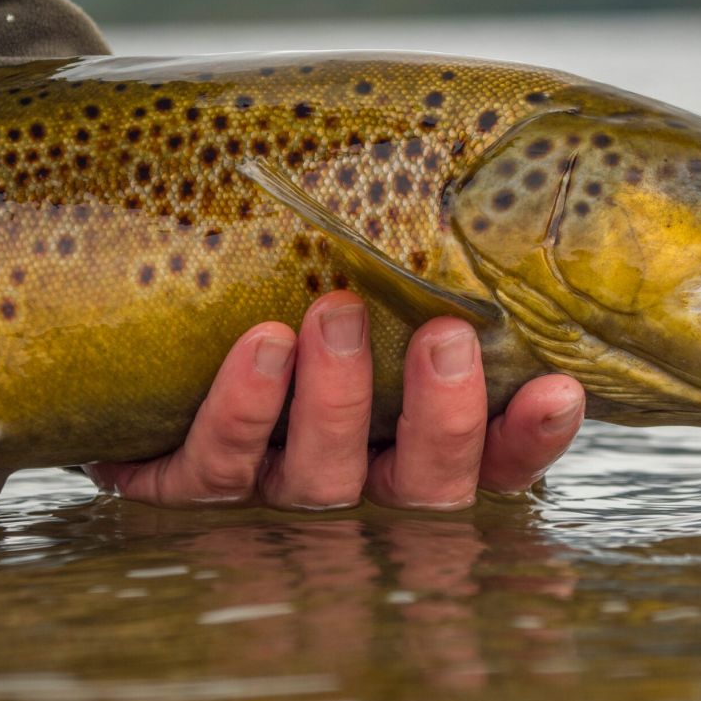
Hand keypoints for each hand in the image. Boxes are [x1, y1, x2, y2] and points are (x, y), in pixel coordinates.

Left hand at [86, 291, 584, 509]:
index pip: (491, 465)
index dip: (527, 441)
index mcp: (408, 453)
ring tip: (334, 314)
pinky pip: (216, 469)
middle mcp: (353, 488)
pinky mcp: (185, 489)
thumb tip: (485, 203)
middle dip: (440, 419)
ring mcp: (269, 497)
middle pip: (418, 492)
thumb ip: (414, 280)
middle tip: (444, 335)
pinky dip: (243, 410)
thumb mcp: (360, 298)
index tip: (559, 387)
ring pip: (320, 483)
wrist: (141, 346)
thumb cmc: (278, 305)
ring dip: (337, 403)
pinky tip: (263, 347)